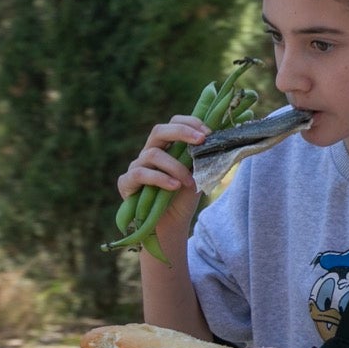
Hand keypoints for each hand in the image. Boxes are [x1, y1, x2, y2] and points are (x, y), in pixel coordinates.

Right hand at [117, 114, 210, 233]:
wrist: (171, 224)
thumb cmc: (184, 197)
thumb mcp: (198, 175)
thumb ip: (204, 158)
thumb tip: (222, 142)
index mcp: (167, 147)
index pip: (174, 123)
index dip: (190, 123)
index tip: (209, 133)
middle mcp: (149, 152)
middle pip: (159, 130)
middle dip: (182, 132)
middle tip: (201, 140)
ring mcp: (136, 166)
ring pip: (153, 154)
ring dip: (176, 167)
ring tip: (189, 182)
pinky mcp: (126, 183)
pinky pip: (141, 174)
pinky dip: (160, 179)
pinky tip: (174, 187)